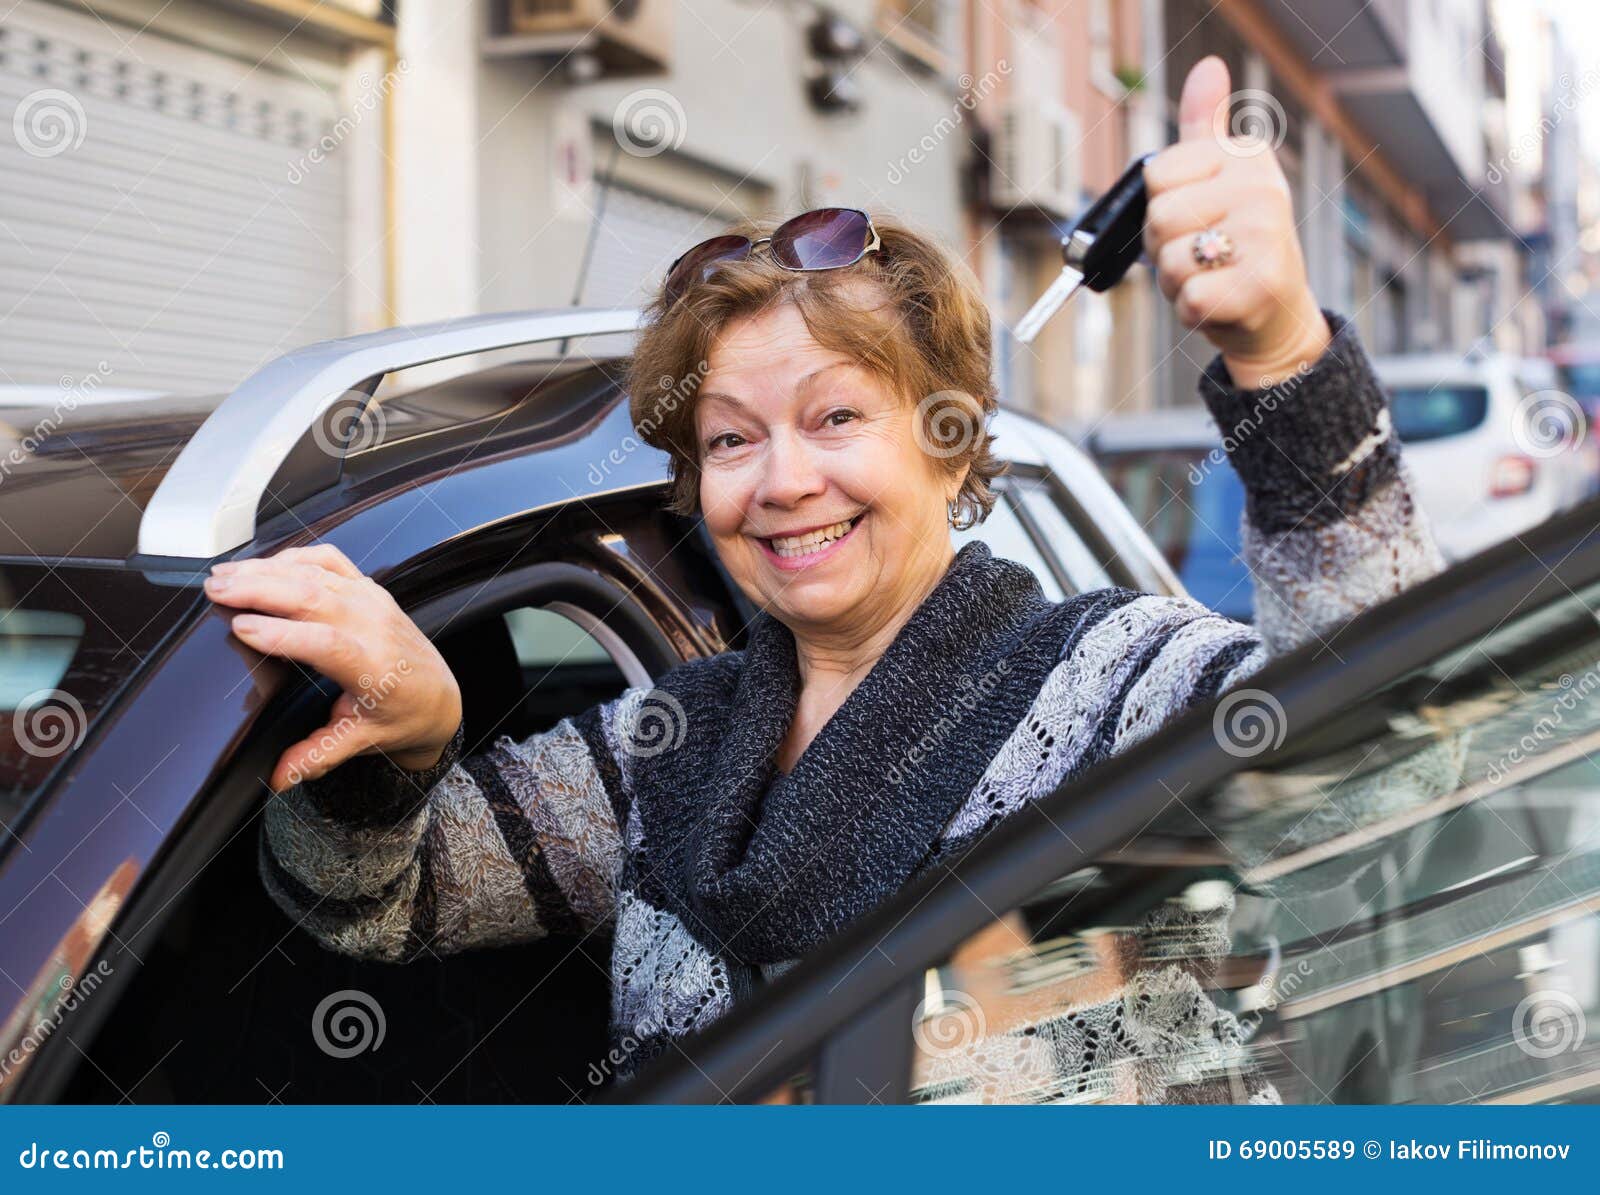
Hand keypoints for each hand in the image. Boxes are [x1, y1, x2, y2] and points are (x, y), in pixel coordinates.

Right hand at [204, 544, 462, 790]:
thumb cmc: (400, 718)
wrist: (440, 697)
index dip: (283, 634)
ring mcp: (374, 601)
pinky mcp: (370, 589)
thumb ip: (317, 756)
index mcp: (374, 668)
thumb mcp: (361, 742)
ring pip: (318, 574)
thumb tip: (277, 777)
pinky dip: (296, 557)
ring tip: (224, 575)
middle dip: (260, 589)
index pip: (327, 643)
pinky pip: (332, 562)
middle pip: (315, 597)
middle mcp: (375, 627)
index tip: (240, 628)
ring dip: (267, 570)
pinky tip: (264, 564)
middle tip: (215, 590)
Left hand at [1143, 56, 1330, 389]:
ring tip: (1212, 278)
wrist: (1275, 314)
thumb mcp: (1219, 178)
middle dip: (1165, 249)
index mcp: (1247, 155)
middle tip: (1202, 256)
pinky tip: (1220, 304)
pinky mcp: (1260, 287)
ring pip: (1169, 262)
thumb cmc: (1235, 245)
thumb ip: (1203, 126)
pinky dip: (1192, 312)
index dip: (1161, 208)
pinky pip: (1189, 300)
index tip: (1196, 217)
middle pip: (1158, 219)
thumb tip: (1208, 67)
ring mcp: (1265, 237)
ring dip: (1178, 283)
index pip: (1156, 175)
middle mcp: (1263, 188)